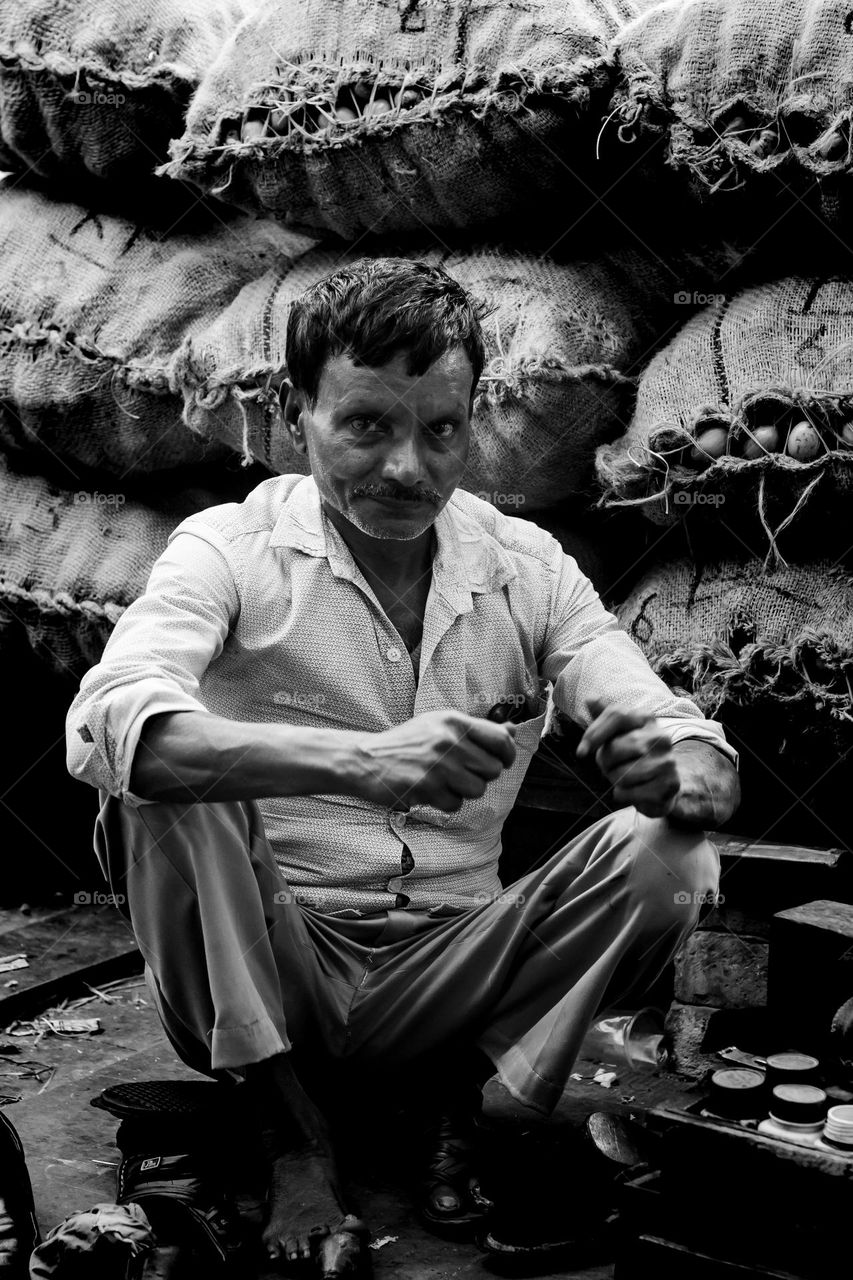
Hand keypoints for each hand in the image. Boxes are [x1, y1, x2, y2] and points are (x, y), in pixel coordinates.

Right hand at [352, 710, 516, 812]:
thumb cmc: (406, 743)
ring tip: (443, 781)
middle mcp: (448, 740)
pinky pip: (455, 803)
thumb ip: (476, 731)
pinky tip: (430, 790)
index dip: (507, 755)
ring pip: (477, 789)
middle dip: (481, 776)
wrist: (365, 759)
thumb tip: (512, 732)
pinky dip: (445, 802)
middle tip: (462, 773)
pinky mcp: (427, 787)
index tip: (501, 762)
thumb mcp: (439, 726)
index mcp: (453, 721)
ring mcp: (438, 764)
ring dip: (463, 791)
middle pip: (493, 769)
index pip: (500, 740)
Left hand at [576, 697, 678, 818]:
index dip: (594, 733)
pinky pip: (633, 792)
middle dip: (605, 762)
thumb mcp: (619, 734)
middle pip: (617, 747)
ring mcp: (668, 760)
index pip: (617, 714)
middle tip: (610, 767)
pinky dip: (624, 795)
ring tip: (622, 778)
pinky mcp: (669, 784)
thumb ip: (605, 717)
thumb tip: (589, 698)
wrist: (663, 784)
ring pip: (624, 773)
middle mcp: (661, 735)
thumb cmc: (633, 756)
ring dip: (615, 780)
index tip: (581, 753)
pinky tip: (631, 791)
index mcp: (646, 718)